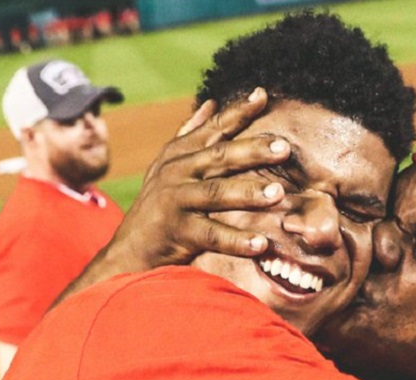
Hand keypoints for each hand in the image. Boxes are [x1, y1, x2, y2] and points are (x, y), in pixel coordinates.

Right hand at [110, 86, 292, 267]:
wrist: (130, 248)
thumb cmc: (160, 205)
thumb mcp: (169, 165)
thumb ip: (191, 134)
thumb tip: (210, 103)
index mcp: (180, 154)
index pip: (213, 129)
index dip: (238, 112)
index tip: (263, 96)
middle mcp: (177, 172)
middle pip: (219, 157)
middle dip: (252, 150)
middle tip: (284, 148)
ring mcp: (176, 200)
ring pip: (216, 193)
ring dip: (248, 193)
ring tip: (278, 194)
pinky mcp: (177, 231)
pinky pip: (212, 234)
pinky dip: (236, 240)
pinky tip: (260, 243)